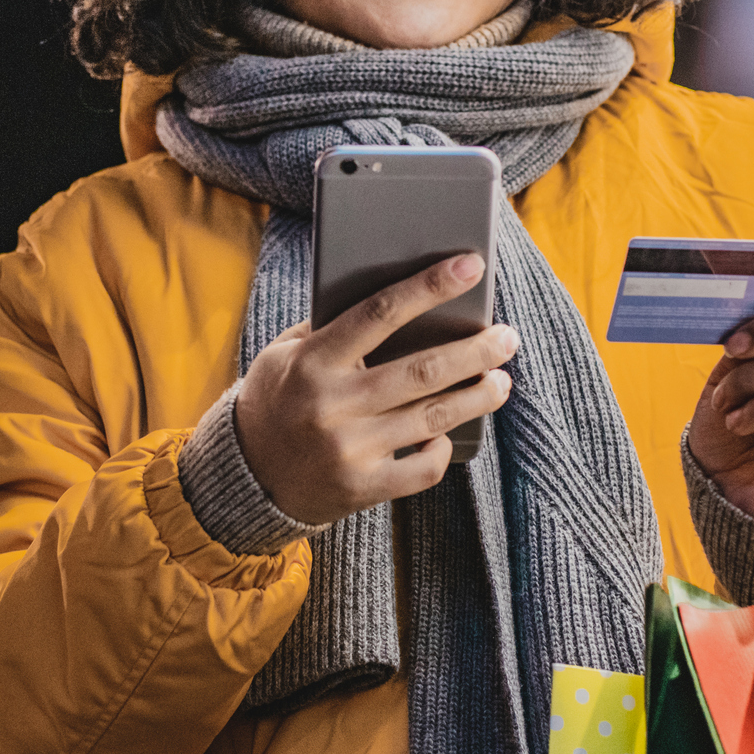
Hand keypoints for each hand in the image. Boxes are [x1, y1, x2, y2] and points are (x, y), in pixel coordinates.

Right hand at [233, 253, 518, 524]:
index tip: (471, 265)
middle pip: (423, 370)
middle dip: (476, 350)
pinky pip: (423, 468)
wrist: (245, 476)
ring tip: (501, 380)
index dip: (429, 286)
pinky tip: (450, 431)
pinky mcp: (362, 487)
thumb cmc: (276, 399)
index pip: (381, 312)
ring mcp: (349, 449)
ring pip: (433, 417)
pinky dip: (442, 447)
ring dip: (477, 396)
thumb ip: (329, 327)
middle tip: (507, 337)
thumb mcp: (284, 353)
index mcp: (313, 361)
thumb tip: (401, 298)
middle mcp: (332, 404)